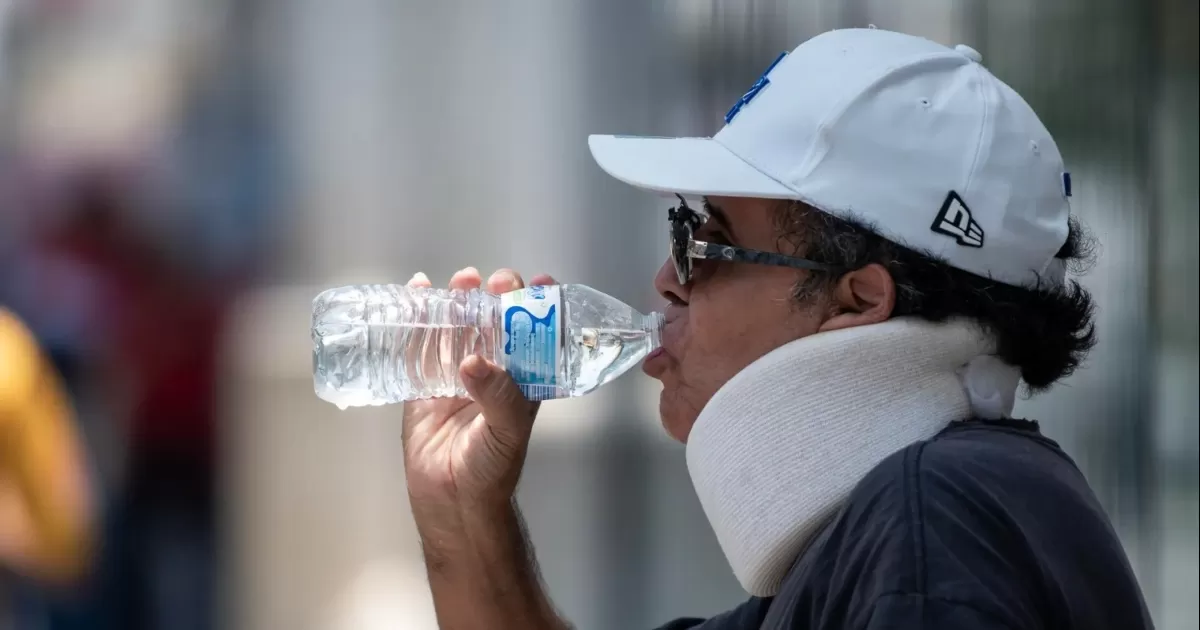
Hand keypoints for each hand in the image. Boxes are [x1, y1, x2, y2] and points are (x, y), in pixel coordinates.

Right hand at [401, 267, 557, 517]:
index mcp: (521, 382)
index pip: (535, 337)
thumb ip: (498, 397)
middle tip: (496, 280)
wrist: (450, 502)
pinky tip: (417, 290)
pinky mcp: (422, 385)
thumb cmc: (490, 470)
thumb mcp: (506, 433)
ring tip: (463, 279)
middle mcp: (491, 373)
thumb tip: (474, 360)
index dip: (539, 309)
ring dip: (461, 301)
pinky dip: (418, 318)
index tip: (539, 284)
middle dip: (497, 297)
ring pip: (459, 328)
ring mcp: (455, 376)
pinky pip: (420, 346)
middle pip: (495, 324)